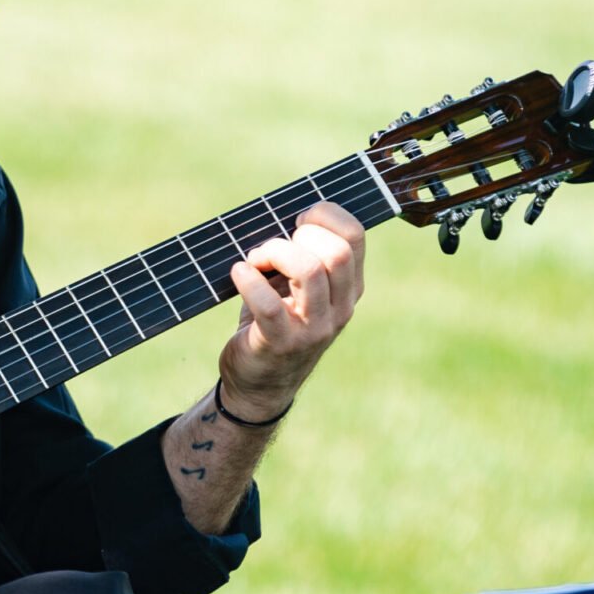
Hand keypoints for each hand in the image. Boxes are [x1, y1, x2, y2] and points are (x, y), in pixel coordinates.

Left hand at [218, 202, 364, 418]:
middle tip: (273, 247)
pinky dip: (248, 280)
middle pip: (337, 251)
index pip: (355, 235)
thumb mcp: (296, 287)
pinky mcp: (282, 343)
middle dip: (299, 235)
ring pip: (309, 271)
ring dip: (273, 253)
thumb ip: (299, 254)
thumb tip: (279, 210)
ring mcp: (315, 328)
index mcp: (348, 287)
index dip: (324, 214)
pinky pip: (269, 304)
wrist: (259, 383)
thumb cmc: (273, 320)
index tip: (295, 220)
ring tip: (254, 261)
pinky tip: (238, 273)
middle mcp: (340, 308)